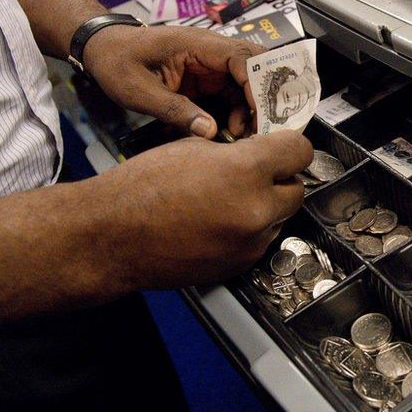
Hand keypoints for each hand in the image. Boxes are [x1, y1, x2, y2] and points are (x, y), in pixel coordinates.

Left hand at [82, 25, 264, 138]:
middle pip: (252, 69)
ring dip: (249, 109)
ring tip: (241, 135)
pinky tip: (230, 131)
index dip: (256, 83)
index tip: (259, 112)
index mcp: (196, 44)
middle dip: (261, 98)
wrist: (101, 50)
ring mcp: (209, 66)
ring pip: (245, 85)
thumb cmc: (117, 62)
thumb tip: (209, 131)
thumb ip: (174, 110)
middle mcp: (210, 52)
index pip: (242, 57)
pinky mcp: (205, 79)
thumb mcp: (140, 91)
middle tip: (260, 128)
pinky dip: (236, 112)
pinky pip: (230, 94)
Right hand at [90, 130, 312, 287]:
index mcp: (246, 171)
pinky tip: (218, 222)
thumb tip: (260, 153)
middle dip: (279, 179)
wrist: (112, 237)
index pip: (300, 151)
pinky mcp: (240, 264)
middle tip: (254, 173)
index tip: (284, 147)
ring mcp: (250, 242)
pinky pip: (260, 241)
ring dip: (264, 207)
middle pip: (295, 189)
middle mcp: (256, 209)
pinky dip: (248, 231)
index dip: (290, 146)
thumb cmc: (142, 188)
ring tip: (227, 200)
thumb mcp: (193, 147)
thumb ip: (237, 151)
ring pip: (279, 217)